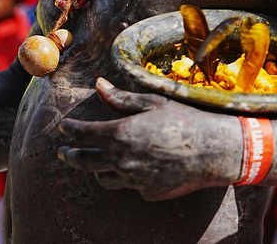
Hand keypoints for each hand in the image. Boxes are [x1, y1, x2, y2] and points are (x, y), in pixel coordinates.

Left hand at [57, 78, 242, 200]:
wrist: (213, 150)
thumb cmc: (183, 120)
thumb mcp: (151, 102)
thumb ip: (120, 98)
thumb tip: (98, 84)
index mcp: (120, 134)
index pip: (82, 134)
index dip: (69, 130)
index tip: (63, 127)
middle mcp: (122, 160)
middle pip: (84, 161)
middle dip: (70, 155)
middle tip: (63, 152)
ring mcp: (134, 180)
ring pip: (104, 178)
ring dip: (97, 169)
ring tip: (97, 162)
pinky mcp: (147, 192)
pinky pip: (130, 186)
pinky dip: (127, 177)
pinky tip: (136, 167)